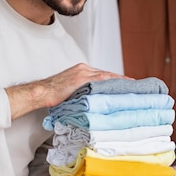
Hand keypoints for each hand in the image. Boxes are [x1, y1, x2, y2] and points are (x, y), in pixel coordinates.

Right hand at [7, 63, 127, 119]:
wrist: (40, 92)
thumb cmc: (52, 96)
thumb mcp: (71, 93)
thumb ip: (83, 95)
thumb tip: (94, 105)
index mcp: (81, 71)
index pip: (103, 76)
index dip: (116, 81)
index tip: (127, 86)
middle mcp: (84, 69)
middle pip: (108, 74)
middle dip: (122, 80)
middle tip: (135, 86)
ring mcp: (83, 72)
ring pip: (108, 76)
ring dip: (121, 81)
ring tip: (133, 87)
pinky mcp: (82, 78)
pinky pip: (102, 79)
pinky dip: (113, 82)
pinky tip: (122, 87)